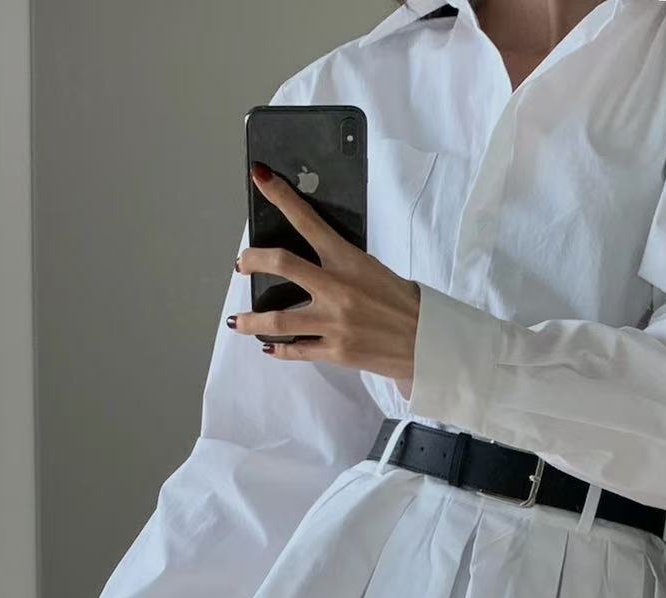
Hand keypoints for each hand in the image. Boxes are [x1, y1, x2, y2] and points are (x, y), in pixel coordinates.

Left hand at [230, 163, 421, 392]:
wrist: (427, 342)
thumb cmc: (403, 303)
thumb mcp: (372, 270)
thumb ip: (340, 263)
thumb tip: (308, 260)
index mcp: (348, 260)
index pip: (307, 220)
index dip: (281, 196)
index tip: (261, 177)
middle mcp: (337, 288)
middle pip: (281, 264)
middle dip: (253, 260)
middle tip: (242, 263)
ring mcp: (334, 322)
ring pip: (277, 320)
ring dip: (251, 320)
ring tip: (238, 321)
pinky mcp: (336, 351)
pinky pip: (297, 350)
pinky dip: (279, 349)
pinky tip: (268, 347)